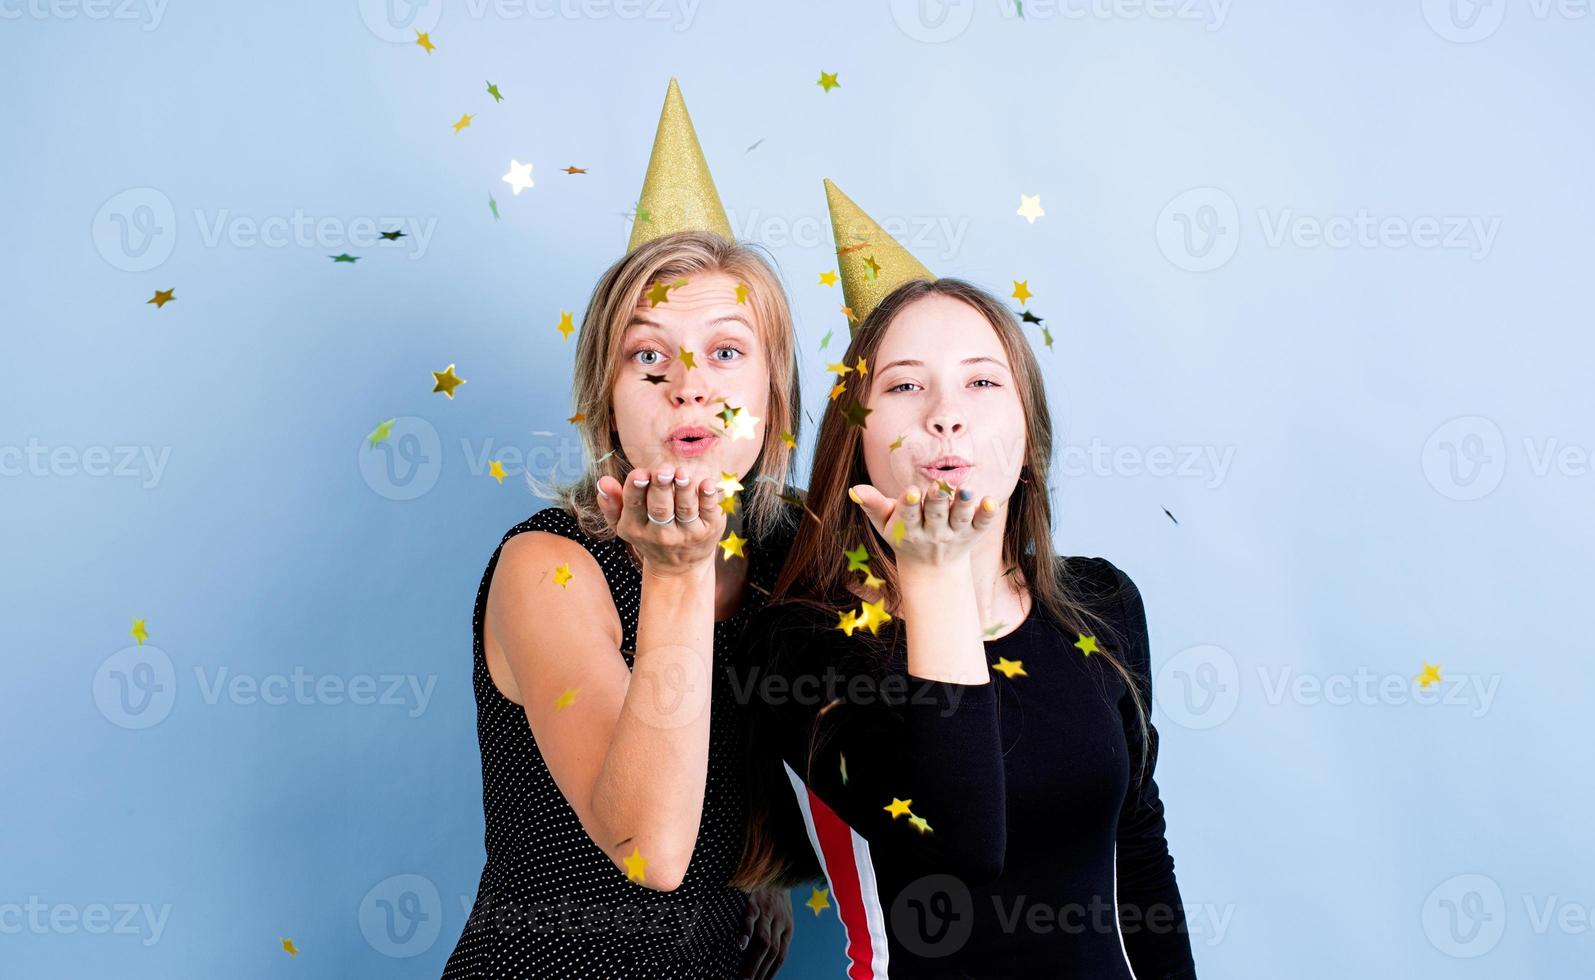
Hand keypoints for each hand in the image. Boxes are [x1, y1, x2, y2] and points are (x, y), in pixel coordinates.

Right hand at [596, 466, 725, 576]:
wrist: (679, 567)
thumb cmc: (648, 534)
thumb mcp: (624, 523)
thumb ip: (612, 502)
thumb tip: (603, 481)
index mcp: (635, 528)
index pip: (634, 506)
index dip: (637, 489)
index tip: (640, 473)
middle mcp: (661, 534)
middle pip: (660, 508)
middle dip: (661, 488)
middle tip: (664, 470)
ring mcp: (687, 534)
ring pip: (685, 509)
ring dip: (684, 490)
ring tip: (682, 473)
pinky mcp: (708, 531)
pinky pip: (709, 512)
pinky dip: (709, 498)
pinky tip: (708, 483)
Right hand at [737, 886, 792, 979]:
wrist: (774, 866)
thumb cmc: (773, 896)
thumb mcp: (780, 916)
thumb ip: (775, 936)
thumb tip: (762, 960)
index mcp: (787, 927)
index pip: (779, 957)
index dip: (770, 974)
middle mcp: (779, 922)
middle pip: (771, 953)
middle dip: (759, 972)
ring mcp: (767, 911)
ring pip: (763, 941)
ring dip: (753, 961)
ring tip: (743, 978)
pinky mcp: (754, 900)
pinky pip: (751, 917)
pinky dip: (747, 931)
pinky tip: (741, 945)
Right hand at [848, 481, 1000, 567]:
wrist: (932, 568)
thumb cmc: (904, 535)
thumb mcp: (885, 524)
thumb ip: (872, 505)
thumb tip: (854, 489)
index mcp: (909, 529)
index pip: (908, 516)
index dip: (910, 504)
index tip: (912, 491)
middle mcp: (933, 533)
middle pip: (936, 515)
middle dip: (937, 501)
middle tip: (937, 487)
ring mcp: (955, 533)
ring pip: (960, 518)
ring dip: (964, 504)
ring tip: (967, 488)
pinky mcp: (973, 532)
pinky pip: (981, 524)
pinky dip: (986, 514)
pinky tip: (990, 501)